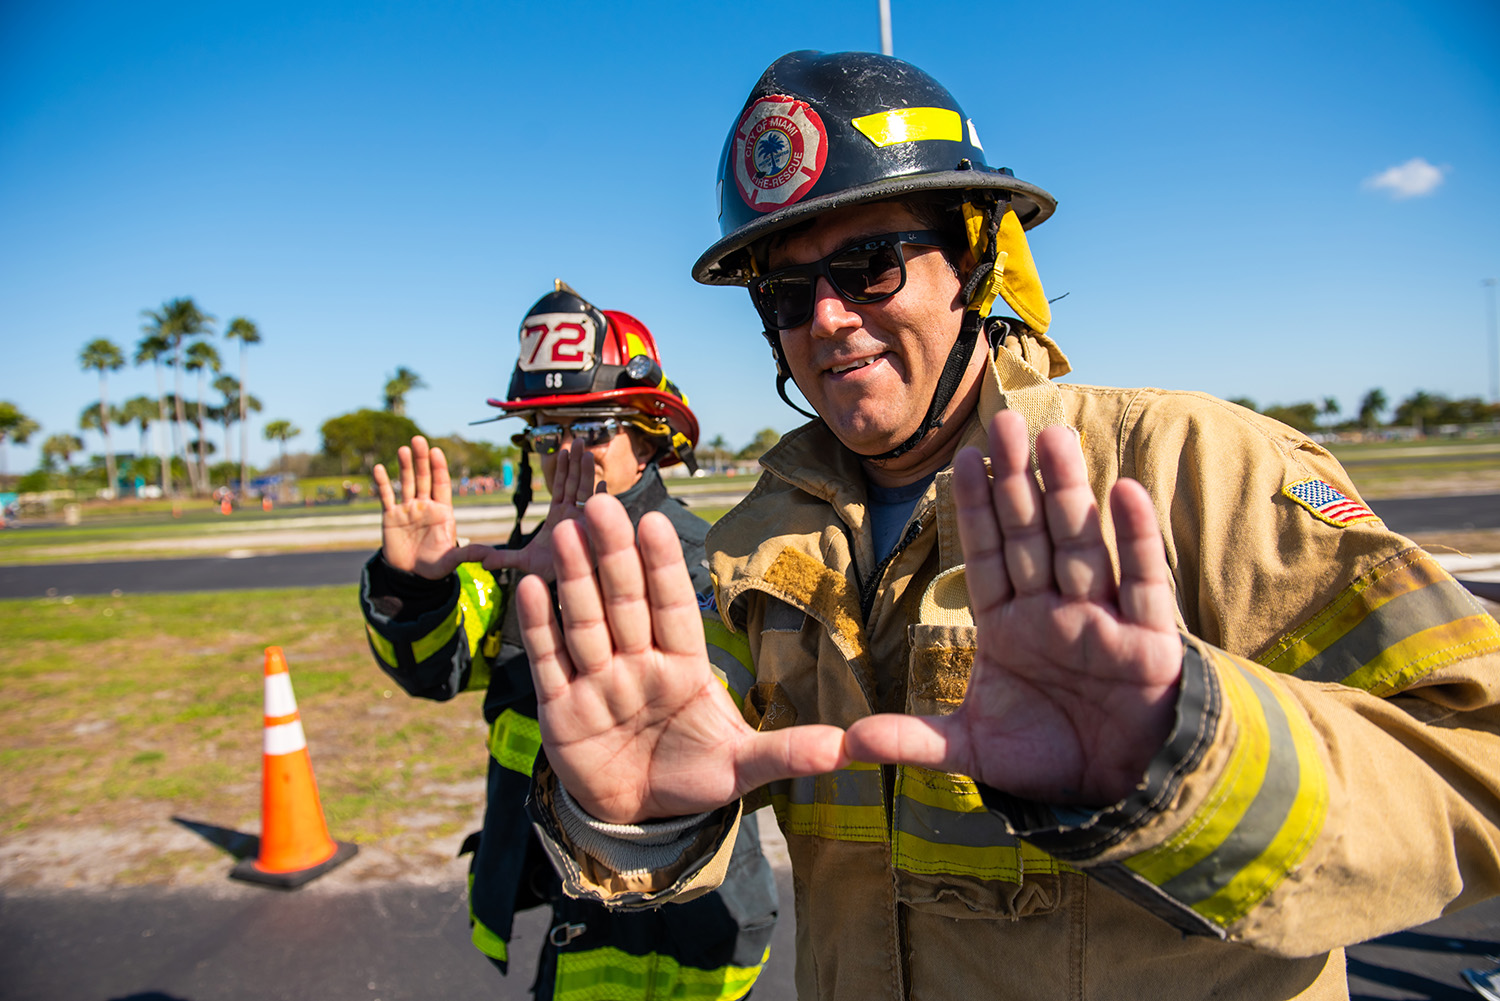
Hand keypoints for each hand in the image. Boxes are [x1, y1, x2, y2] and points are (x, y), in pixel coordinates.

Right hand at [374, 436, 494, 578]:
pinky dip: (382, 483)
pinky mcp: (391, 517)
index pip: (441, 484)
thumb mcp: (452, 561)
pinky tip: (378, 468)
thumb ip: (468, 554)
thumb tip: (490, 556)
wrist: (411, 576)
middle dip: (421, 460)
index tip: (436, 451)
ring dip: (404, 466)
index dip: (439, 467)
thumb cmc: (434, 566)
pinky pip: (386, 497)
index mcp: (442, 511)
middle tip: (418, 439)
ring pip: (406, 483)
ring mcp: (407, 509)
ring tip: (403, 449)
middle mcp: (425, 506)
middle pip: (424, 478)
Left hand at [474, 439, 597, 582]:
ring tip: (587, 452)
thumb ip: (501, 557)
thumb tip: (473, 558)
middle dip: (576, 462)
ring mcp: (586, 523)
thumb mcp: (522, 563)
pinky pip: (599, 513)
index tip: (562, 451)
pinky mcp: (596, 533)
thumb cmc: (549, 574)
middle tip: (577, 440)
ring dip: (587, 472)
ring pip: (586, 493)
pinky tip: (603, 483)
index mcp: (558, 517)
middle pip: (574, 484)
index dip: (562, 469)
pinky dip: (602, 498)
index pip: (561, 488)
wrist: (568, 591)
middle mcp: (573, 516)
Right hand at [517, 494, 848, 823]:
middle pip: (625, 602)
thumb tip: (855, 746)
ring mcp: (596, 683)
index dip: (663, 566)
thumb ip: (794, 750)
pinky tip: (532, 584)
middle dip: (614, 556)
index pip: (673, 607)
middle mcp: (637, 663)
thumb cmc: (694, 776)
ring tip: (568, 530)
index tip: (654, 522)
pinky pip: (549, 662)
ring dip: (575, 578)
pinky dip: (539, 626)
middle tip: (605, 505)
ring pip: (585, 622)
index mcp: (683, 665)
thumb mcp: (746, 766)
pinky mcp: (560, 710)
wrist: (638, 817)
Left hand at [844, 409, 1182, 805]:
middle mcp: (1054, 611)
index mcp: (1010, 626)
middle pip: (1030, 534)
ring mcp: (1102, 620)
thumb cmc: (1048, 760)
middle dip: (1016, 481)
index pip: (987, 555)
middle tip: (1003, 421)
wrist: (1119, 792)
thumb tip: (846, 745)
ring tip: (1055, 437)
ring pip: (1082, 544)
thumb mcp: (972, 751)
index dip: (976, 509)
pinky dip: (1137, 540)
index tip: (964, 458)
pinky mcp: (1149, 641)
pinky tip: (1125, 492)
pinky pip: (1144, 582)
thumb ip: (914, 741)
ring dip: (1069, 492)